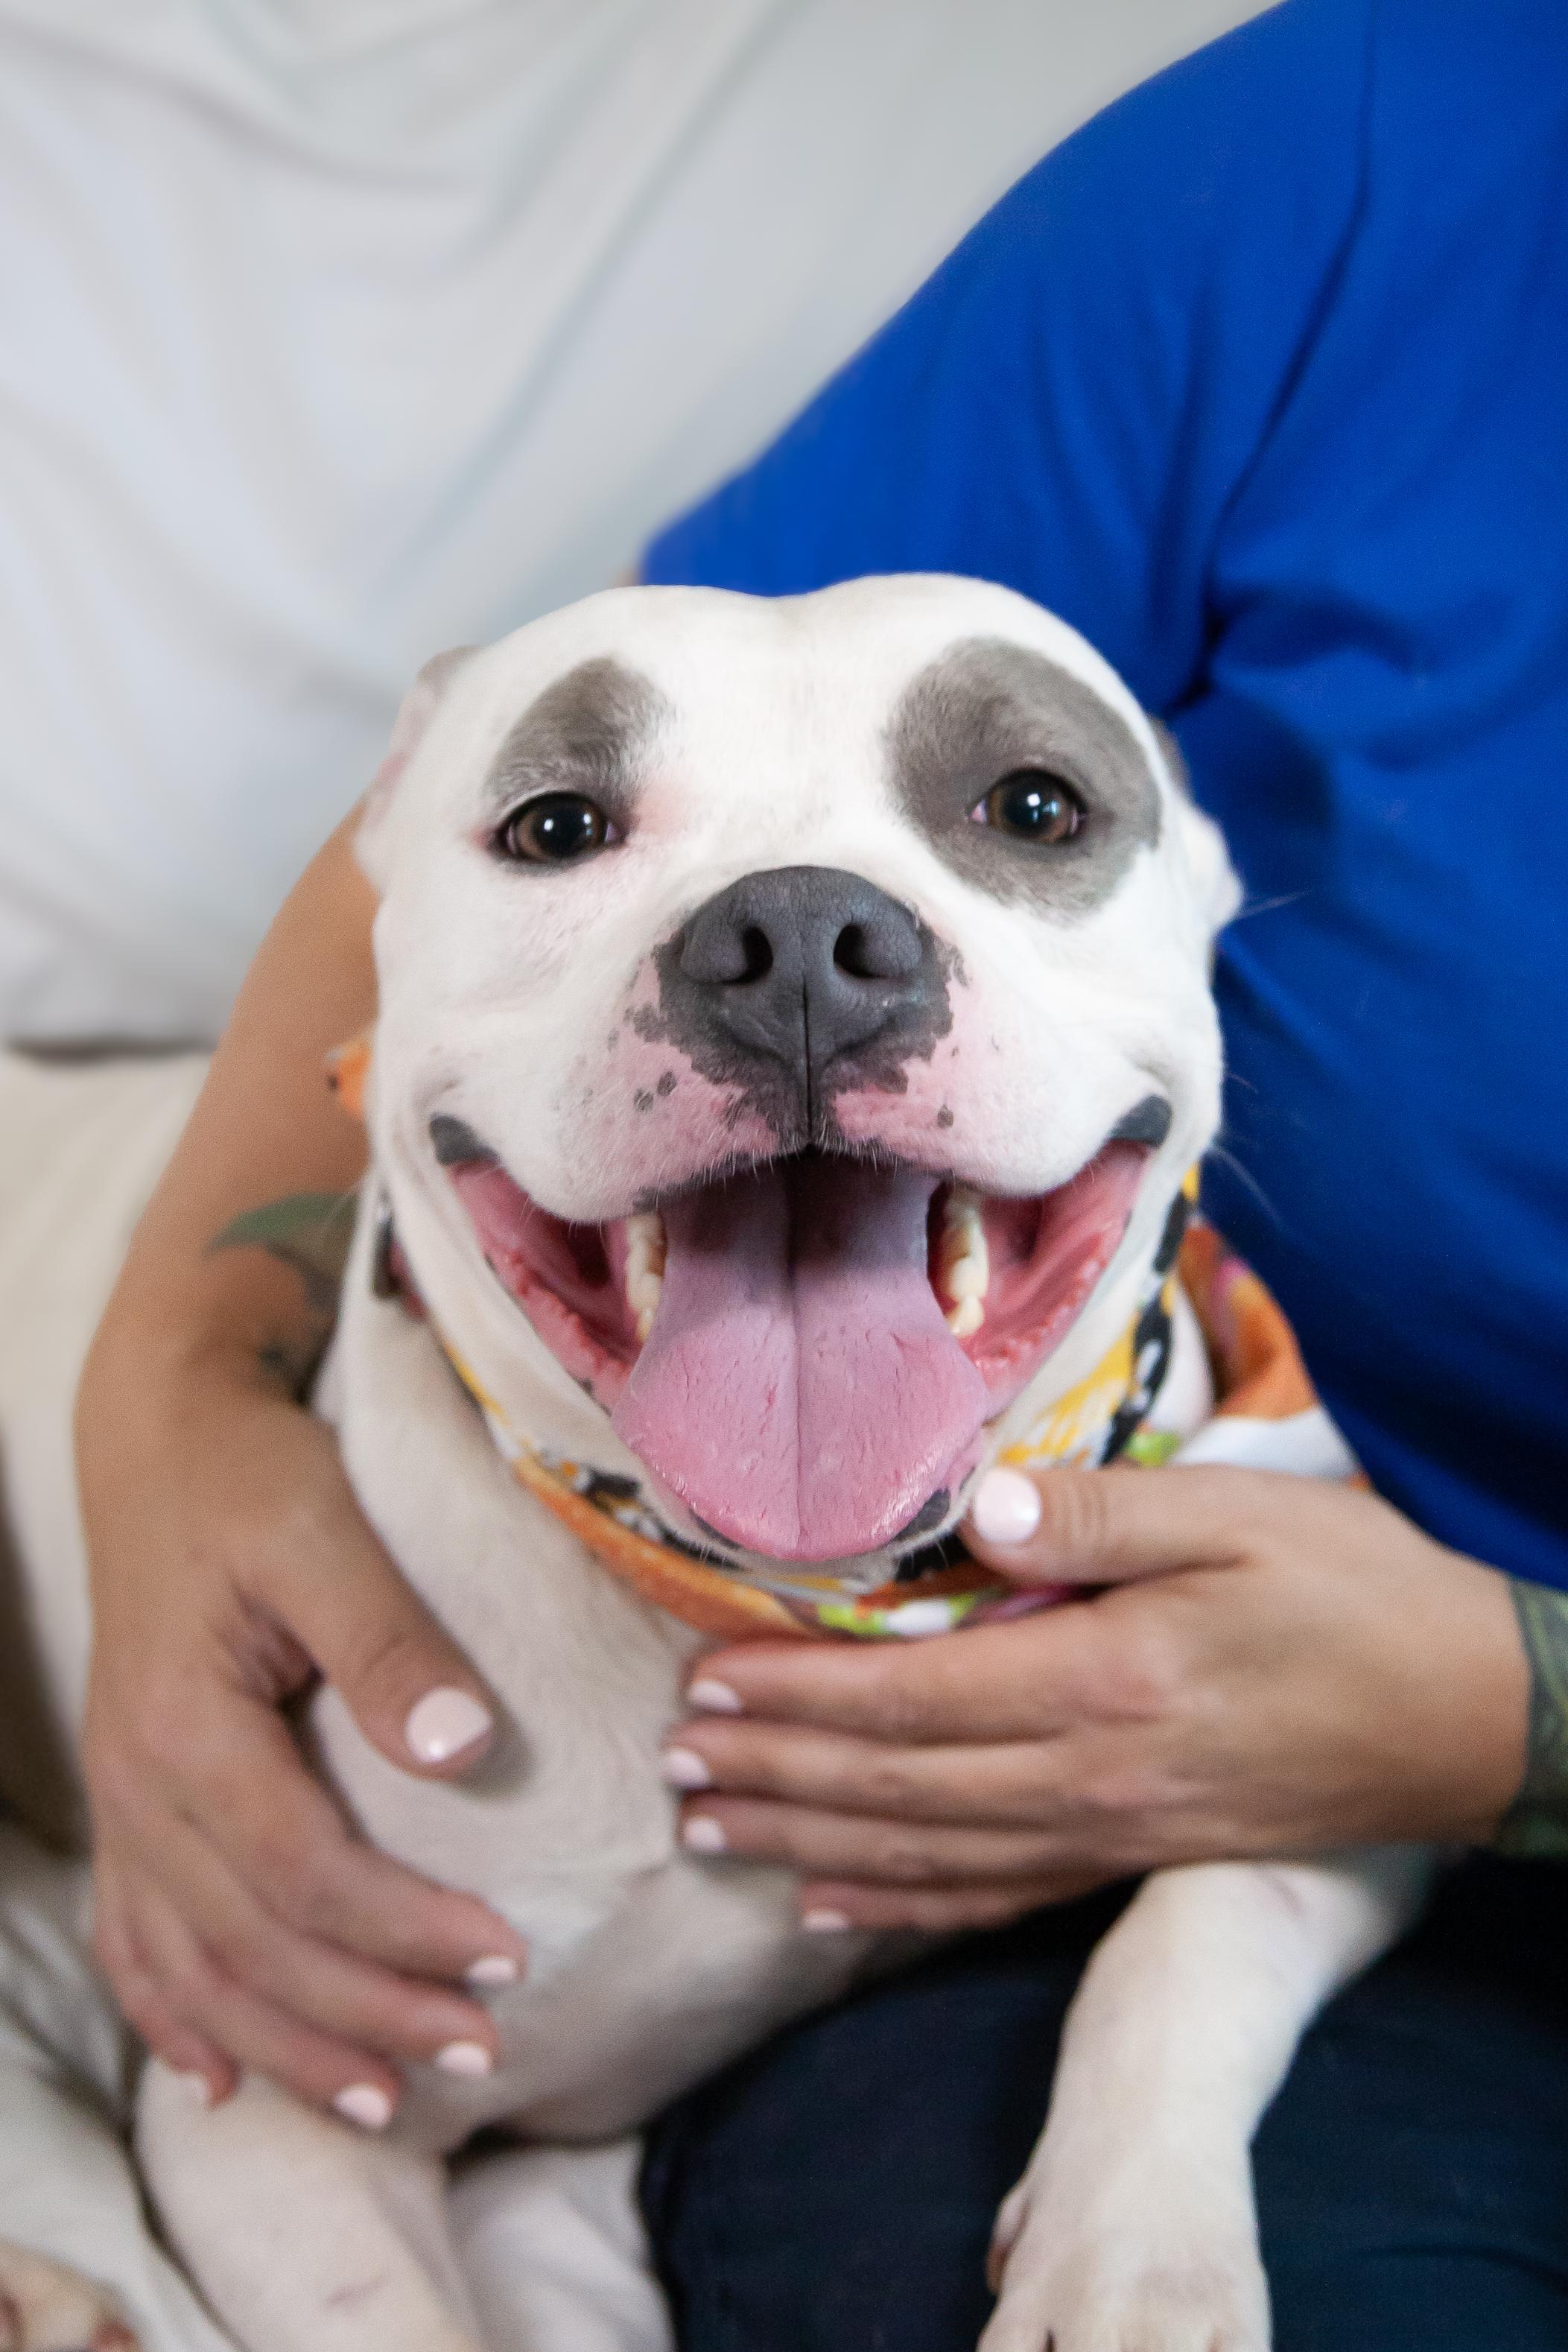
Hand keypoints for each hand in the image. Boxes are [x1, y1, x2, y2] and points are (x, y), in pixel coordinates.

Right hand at [78, 1365, 526, 2123]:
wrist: (162, 1436)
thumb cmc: (253, 1475)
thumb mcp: (324, 1532)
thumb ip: (388, 1642)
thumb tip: (467, 1752)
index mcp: (185, 1730)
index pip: (304, 1873)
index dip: (404, 1933)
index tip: (507, 1960)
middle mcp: (137, 1786)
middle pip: (251, 1946)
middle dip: (367, 2014)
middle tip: (479, 2054)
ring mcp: (120, 1802)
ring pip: (191, 1968)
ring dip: (284, 2046)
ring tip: (381, 2103)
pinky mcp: (126, 1800)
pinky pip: (133, 1938)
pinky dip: (173, 2018)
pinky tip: (216, 2078)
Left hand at [658, 1466, 1529, 1933]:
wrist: (1471, 1716)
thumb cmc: (1355, 1593)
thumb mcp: (1241, 1516)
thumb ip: (1103, 1514)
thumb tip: (978, 1510)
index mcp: (1101, 1681)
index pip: (910, 1698)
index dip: (799, 1695)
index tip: (707, 1682)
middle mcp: (1088, 1777)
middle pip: (895, 1787)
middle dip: (776, 1775)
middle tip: (675, 1766)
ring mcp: (1110, 1832)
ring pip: (926, 1855)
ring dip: (811, 1843)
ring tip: (715, 1833)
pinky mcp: (1134, 1854)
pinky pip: (994, 1898)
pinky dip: (903, 1906)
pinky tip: (836, 1909)